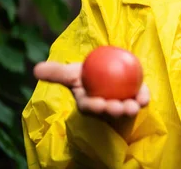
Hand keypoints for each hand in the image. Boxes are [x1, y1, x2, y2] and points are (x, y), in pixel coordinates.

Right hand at [34, 62, 149, 117]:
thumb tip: (35, 69)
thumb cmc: (86, 76)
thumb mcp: (71, 73)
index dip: (93, 107)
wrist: (106, 72)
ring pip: (125, 109)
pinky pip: (139, 100)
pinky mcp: (134, 102)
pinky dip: (143, 98)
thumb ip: (56, 72)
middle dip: (112, 111)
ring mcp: (120, 107)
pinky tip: (145, 96)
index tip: (98, 104)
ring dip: (129, 109)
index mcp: (88, 104)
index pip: (89, 107)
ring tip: (133, 106)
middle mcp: (104, 109)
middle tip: (118, 107)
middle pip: (108, 111)